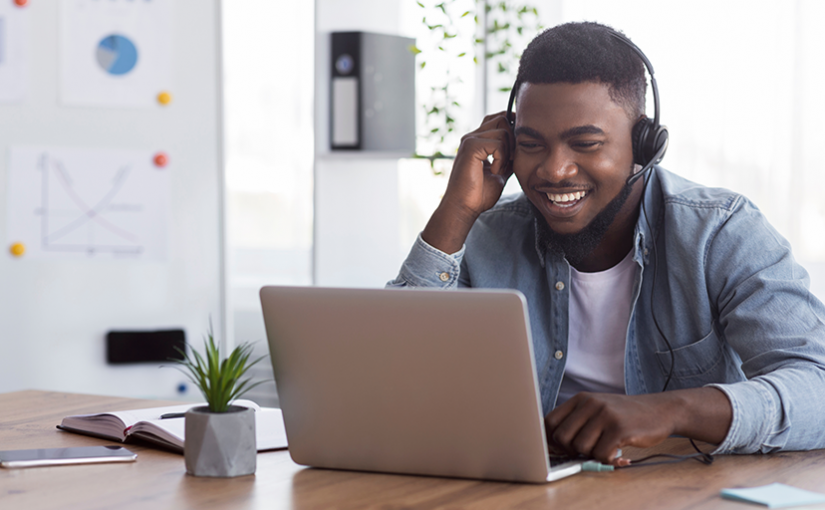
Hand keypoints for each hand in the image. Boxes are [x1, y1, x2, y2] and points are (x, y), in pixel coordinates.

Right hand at [443, 111, 514, 218]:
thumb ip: (507, 160)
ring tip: (500, 169)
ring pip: (503, 130)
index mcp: (477, 141)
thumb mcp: (499, 174)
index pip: (497, 119)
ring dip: (508, 151)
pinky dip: (501, 158)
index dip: (511, 127)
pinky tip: (494, 171)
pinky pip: (498, 143)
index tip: (517, 147)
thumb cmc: (478, 195)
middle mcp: (472, 137)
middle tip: (510, 160)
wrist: (463, 207)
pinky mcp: (471, 147)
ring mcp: (470, 140)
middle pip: (502, 118)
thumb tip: (520, 152)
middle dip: (513, 138)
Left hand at [544, 392, 677, 465]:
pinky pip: (600, 454)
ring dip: (592, 455)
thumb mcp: (598, 409)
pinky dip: (607, 459)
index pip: (550, 421)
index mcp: (581, 399)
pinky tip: (618, 452)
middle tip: (588, 450)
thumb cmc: (625, 414)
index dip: (550, 440)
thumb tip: (552, 444)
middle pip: (562, 437)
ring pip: (580, 447)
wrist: (660, 410)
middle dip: (571, 450)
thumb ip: (577, 421)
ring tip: (606, 448)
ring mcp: (605, 415)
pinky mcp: (619, 429)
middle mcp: (590, 403)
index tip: (560, 449)